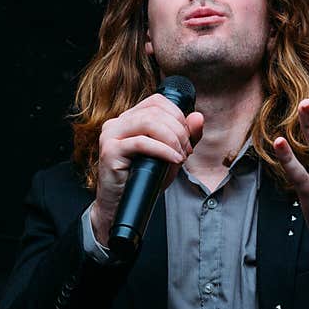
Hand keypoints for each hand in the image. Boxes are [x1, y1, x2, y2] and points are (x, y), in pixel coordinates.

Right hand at [91, 94, 203, 245]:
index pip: (156, 102)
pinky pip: (142, 143)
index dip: (177, 115)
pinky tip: (174, 160)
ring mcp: (111, 135)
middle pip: (155, 111)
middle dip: (178, 131)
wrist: (122, 206)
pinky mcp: (110, 151)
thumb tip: (198, 116)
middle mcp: (117, 123)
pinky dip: (163, 150)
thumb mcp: (171, 155)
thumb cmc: (145, 180)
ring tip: (180, 156)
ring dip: (172, 139)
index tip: (187, 138)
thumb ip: (186, 137)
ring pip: (148, 122)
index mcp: (129, 119)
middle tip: (186, 152)